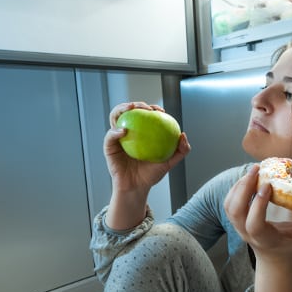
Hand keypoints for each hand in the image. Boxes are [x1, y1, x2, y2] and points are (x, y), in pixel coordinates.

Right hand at [104, 101, 189, 229]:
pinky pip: (110, 136)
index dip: (152, 108)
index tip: (160, 111)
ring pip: (115, 117)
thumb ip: (180, 151)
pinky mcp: (108, 146)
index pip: (145, 115)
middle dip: (136, 104)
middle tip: (146, 108)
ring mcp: (117, 138)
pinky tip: (124, 131)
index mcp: (141, 132)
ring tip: (131, 108)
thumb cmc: (151, 175)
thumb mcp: (169, 163)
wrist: (137, 188)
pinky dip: (115, 131)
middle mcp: (128, 132)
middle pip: (128, 111)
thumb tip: (183, 135)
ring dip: (121, 109)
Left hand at [224, 164, 291, 291]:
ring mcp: (238, 226)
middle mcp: (246, 233)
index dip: (258, 205)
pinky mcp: (235, 218)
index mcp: (264, 238)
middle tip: (257, 169)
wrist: (273, 253)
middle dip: (243, 188)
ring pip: (230, 205)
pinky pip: (229, 201)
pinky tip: (249, 176)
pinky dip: (236, 187)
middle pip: (236, 211)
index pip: (254, 224)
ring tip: (254, 170)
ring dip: (239, 185)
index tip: (268, 185)